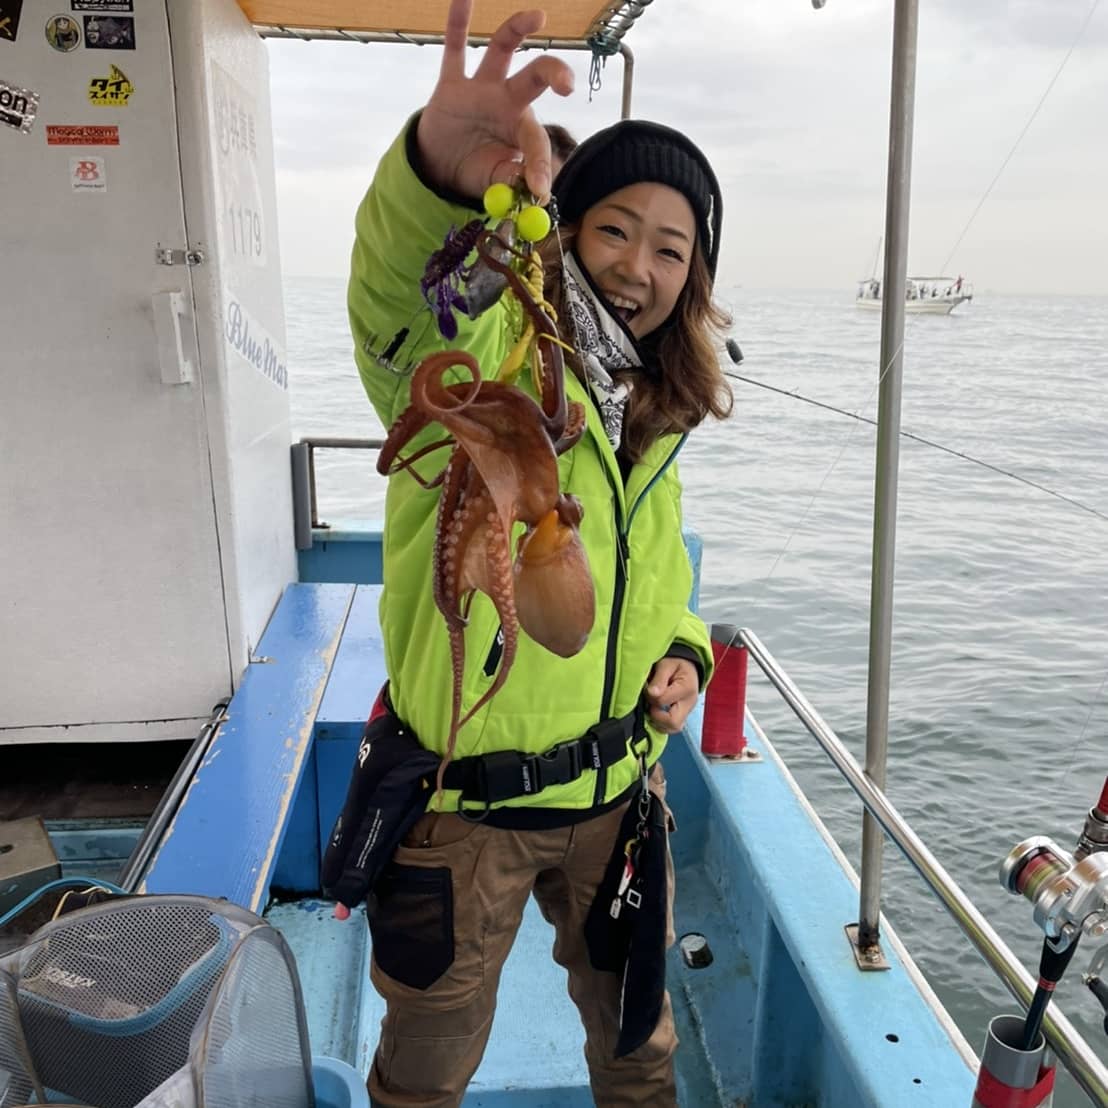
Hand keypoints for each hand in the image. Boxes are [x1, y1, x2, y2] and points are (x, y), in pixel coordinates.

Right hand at [417, 0, 574, 202]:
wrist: (441, 165)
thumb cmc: (477, 168)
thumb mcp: (493, 180)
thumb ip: (511, 180)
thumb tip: (531, 192)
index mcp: (521, 128)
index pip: (536, 139)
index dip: (538, 164)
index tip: (539, 189)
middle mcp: (506, 101)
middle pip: (535, 77)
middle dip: (553, 75)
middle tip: (567, 84)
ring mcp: (480, 88)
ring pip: (502, 51)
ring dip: (517, 29)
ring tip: (539, 16)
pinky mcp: (451, 84)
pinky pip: (454, 48)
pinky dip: (457, 23)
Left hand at [643, 657, 699, 734]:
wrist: (687, 666)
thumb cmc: (675, 664)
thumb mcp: (666, 664)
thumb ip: (659, 679)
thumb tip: (651, 694)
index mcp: (686, 688)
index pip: (662, 701)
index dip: (650, 697)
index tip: (646, 688)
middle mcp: (689, 703)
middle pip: (673, 723)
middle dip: (656, 716)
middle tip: (649, 704)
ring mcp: (687, 712)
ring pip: (673, 728)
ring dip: (658, 722)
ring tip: (651, 708)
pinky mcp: (683, 717)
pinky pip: (671, 728)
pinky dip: (660, 724)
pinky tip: (654, 712)